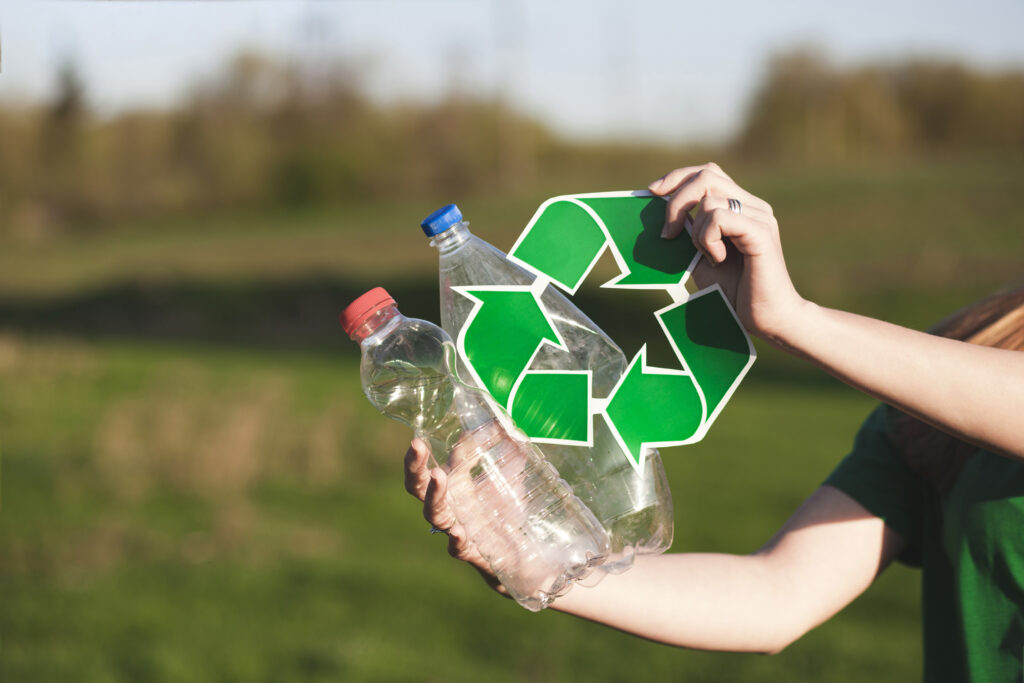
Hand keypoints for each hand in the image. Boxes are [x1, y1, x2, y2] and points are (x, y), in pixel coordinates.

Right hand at [403, 438, 507, 596]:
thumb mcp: (507, 476)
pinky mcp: (473, 551)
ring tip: (438, 476)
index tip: (419, 436)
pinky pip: (457, 548)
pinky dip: (456, 540)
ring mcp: (457, 528)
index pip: (429, 464)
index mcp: (453, 486)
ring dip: (434, 495)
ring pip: (434, 514)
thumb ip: (504, 449)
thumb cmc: (506, 512)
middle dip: (414, 466)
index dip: (422, 452)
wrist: (522, 556)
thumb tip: (502, 420)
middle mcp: (449, 506)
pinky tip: (458, 532)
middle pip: (418, 486)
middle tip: (416, 445)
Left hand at [649, 162, 806, 342]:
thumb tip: (661, 214)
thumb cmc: (734, 292)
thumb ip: (687, 234)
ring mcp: (760, 216)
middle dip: (677, 201)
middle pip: (706, 175)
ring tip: (709, 257)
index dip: (678, 177)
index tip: (653, 192)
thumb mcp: (700, 258)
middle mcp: (753, 206)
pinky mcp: (762, 232)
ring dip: (697, 232)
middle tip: (668, 234)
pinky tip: (718, 259)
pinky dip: (709, 239)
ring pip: (710, 200)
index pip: (707, 173)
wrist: (766, 318)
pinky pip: (720, 217)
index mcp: (740, 208)